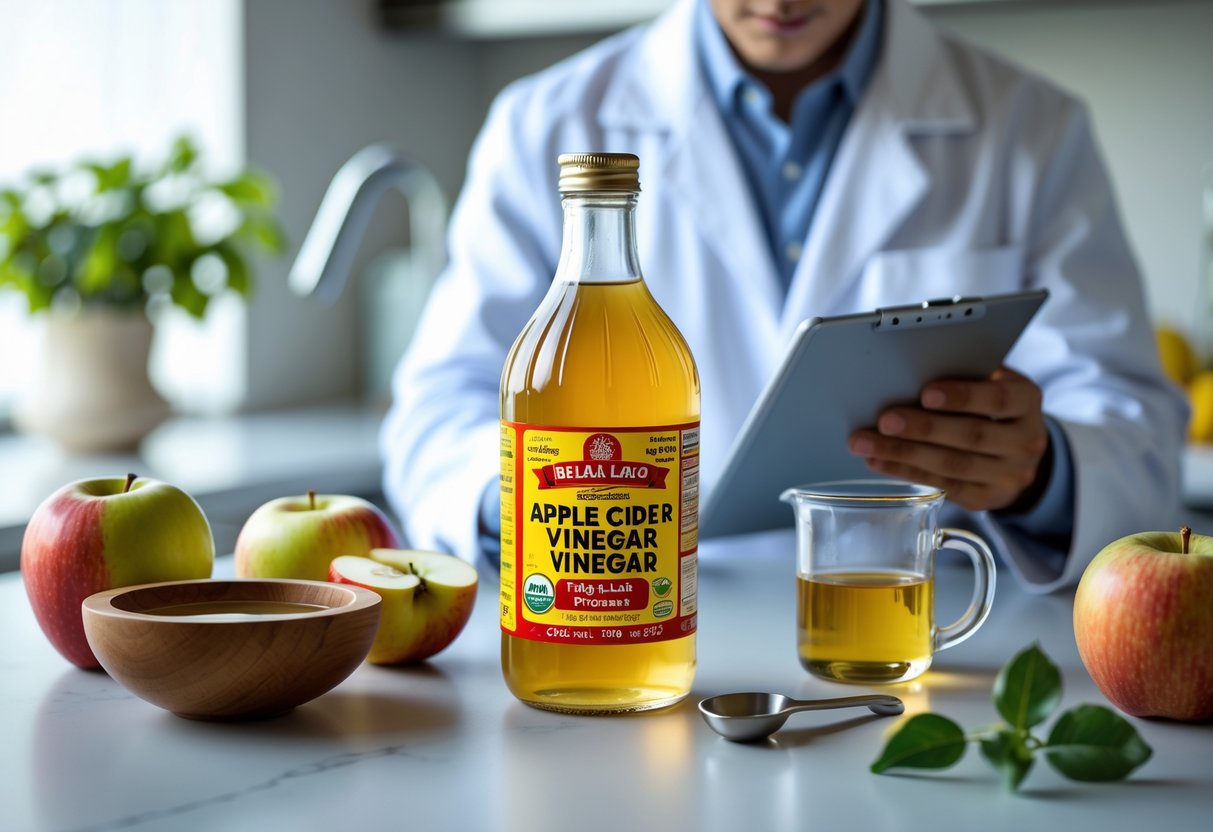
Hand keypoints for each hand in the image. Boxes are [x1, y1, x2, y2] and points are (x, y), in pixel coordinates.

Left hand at [847, 367, 1049, 511]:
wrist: (1017, 452)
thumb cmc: (992, 405)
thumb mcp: (991, 382)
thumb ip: (964, 375)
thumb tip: (909, 371)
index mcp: (1027, 402)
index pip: (999, 398)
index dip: (962, 397)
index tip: (926, 393)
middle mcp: (1026, 442)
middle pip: (971, 436)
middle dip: (923, 428)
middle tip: (884, 420)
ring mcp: (1008, 475)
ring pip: (952, 465)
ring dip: (903, 454)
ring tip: (866, 443)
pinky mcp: (985, 498)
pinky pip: (942, 486)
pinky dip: (905, 472)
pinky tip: (878, 461)